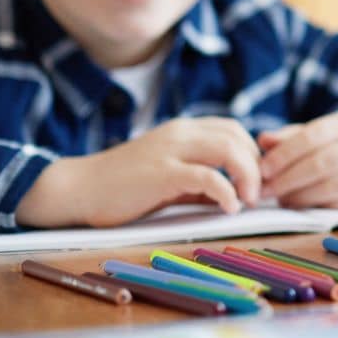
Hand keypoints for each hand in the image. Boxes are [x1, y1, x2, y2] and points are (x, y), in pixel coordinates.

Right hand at [16, 117, 261, 228]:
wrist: (79, 190)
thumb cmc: (124, 188)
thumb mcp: (170, 178)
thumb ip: (201, 181)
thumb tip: (238, 195)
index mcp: (184, 130)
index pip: (234, 129)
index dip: (253, 154)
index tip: (258, 181)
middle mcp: (181, 133)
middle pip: (237, 136)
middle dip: (256, 166)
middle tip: (258, 194)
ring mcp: (170, 150)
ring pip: (227, 148)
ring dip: (247, 176)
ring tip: (248, 201)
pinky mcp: (161, 172)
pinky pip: (206, 176)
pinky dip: (226, 191)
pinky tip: (230, 207)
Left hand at [257, 116, 337, 207]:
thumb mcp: (325, 133)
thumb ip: (292, 137)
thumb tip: (262, 141)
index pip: (312, 136)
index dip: (284, 154)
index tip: (263, 169)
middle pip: (321, 164)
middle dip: (288, 179)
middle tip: (264, 191)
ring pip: (332, 188)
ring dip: (300, 197)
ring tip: (280, 200)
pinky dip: (317, 208)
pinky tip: (302, 207)